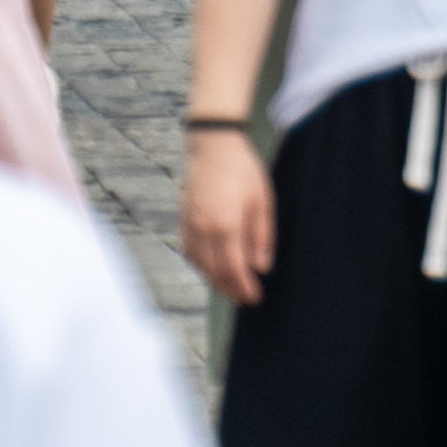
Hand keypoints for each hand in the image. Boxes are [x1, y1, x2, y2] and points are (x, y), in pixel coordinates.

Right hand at [181, 131, 277, 303]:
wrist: (213, 146)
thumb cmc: (243, 170)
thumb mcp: (262, 200)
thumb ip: (262, 236)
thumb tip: (262, 267)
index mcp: (226, 225)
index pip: (234, 269)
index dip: (244, 288)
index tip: (255, 298)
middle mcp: (204, 230)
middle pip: (215, 272)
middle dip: (231, 289)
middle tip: (245, 299)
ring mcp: (190, 226)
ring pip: (200, 265)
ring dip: (215, 281)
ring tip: (231, 288)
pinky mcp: (183, 220)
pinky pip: (190, 252)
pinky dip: (201, 266)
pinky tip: (212, 269)